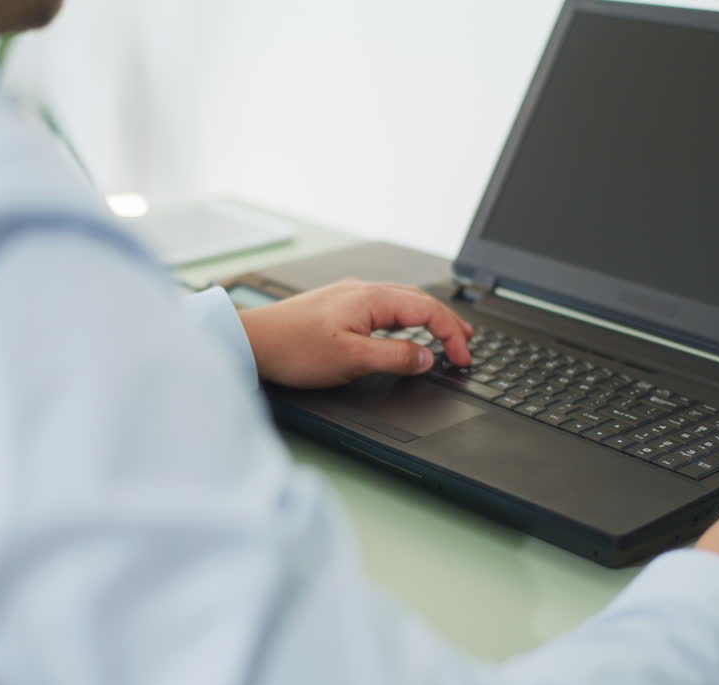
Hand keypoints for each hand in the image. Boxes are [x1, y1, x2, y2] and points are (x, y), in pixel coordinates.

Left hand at [238, 279, 473, 388]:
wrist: (252, 341)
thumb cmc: (293, 348)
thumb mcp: (351, 359)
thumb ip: (394, 357)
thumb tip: (426, 358)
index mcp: (371, 298)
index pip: (428, 311)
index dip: (452, 334)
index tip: (462, 357)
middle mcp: (363, 291)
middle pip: (419, 301)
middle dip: (448, 322)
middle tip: (466, 344)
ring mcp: (349, 296)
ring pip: (402, 302)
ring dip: (428, 318)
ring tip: (446, 335)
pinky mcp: (338, 306)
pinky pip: (385, 306)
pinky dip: (406, 318)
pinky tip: (404, 329)